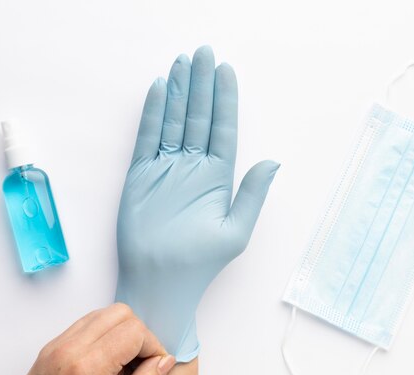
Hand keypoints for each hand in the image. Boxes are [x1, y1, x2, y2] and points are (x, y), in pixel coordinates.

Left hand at [2, 303, 175, 374]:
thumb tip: (164, 362)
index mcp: (85, 369)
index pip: (134, 331)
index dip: (153, 347)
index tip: (154, 367)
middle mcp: (68, 349)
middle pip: (120, 313)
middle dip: (138, 335)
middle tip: (140, 366)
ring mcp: (56, 345)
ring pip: (103, 314)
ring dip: (121, 333)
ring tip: (122, 368)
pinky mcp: (50, 348)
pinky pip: (86, 324)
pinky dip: (103, 336)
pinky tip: (105, 366)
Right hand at [116, 46, 278, 360]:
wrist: (159, 282)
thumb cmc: (200, 263)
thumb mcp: (236, 230)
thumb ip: (252, 193)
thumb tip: (273, 160)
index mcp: (217, 177)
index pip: (222, 128)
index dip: (224, 99)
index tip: (226, 70)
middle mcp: (192, 167)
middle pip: (198, 116)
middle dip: (201, 85)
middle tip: (203, 52)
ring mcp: (165, 169)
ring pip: (173, 121)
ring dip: (178, 92)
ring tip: (182, 63)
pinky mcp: (140, 175)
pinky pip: (147, 137)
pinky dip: (152, 113)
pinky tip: (158, 89)